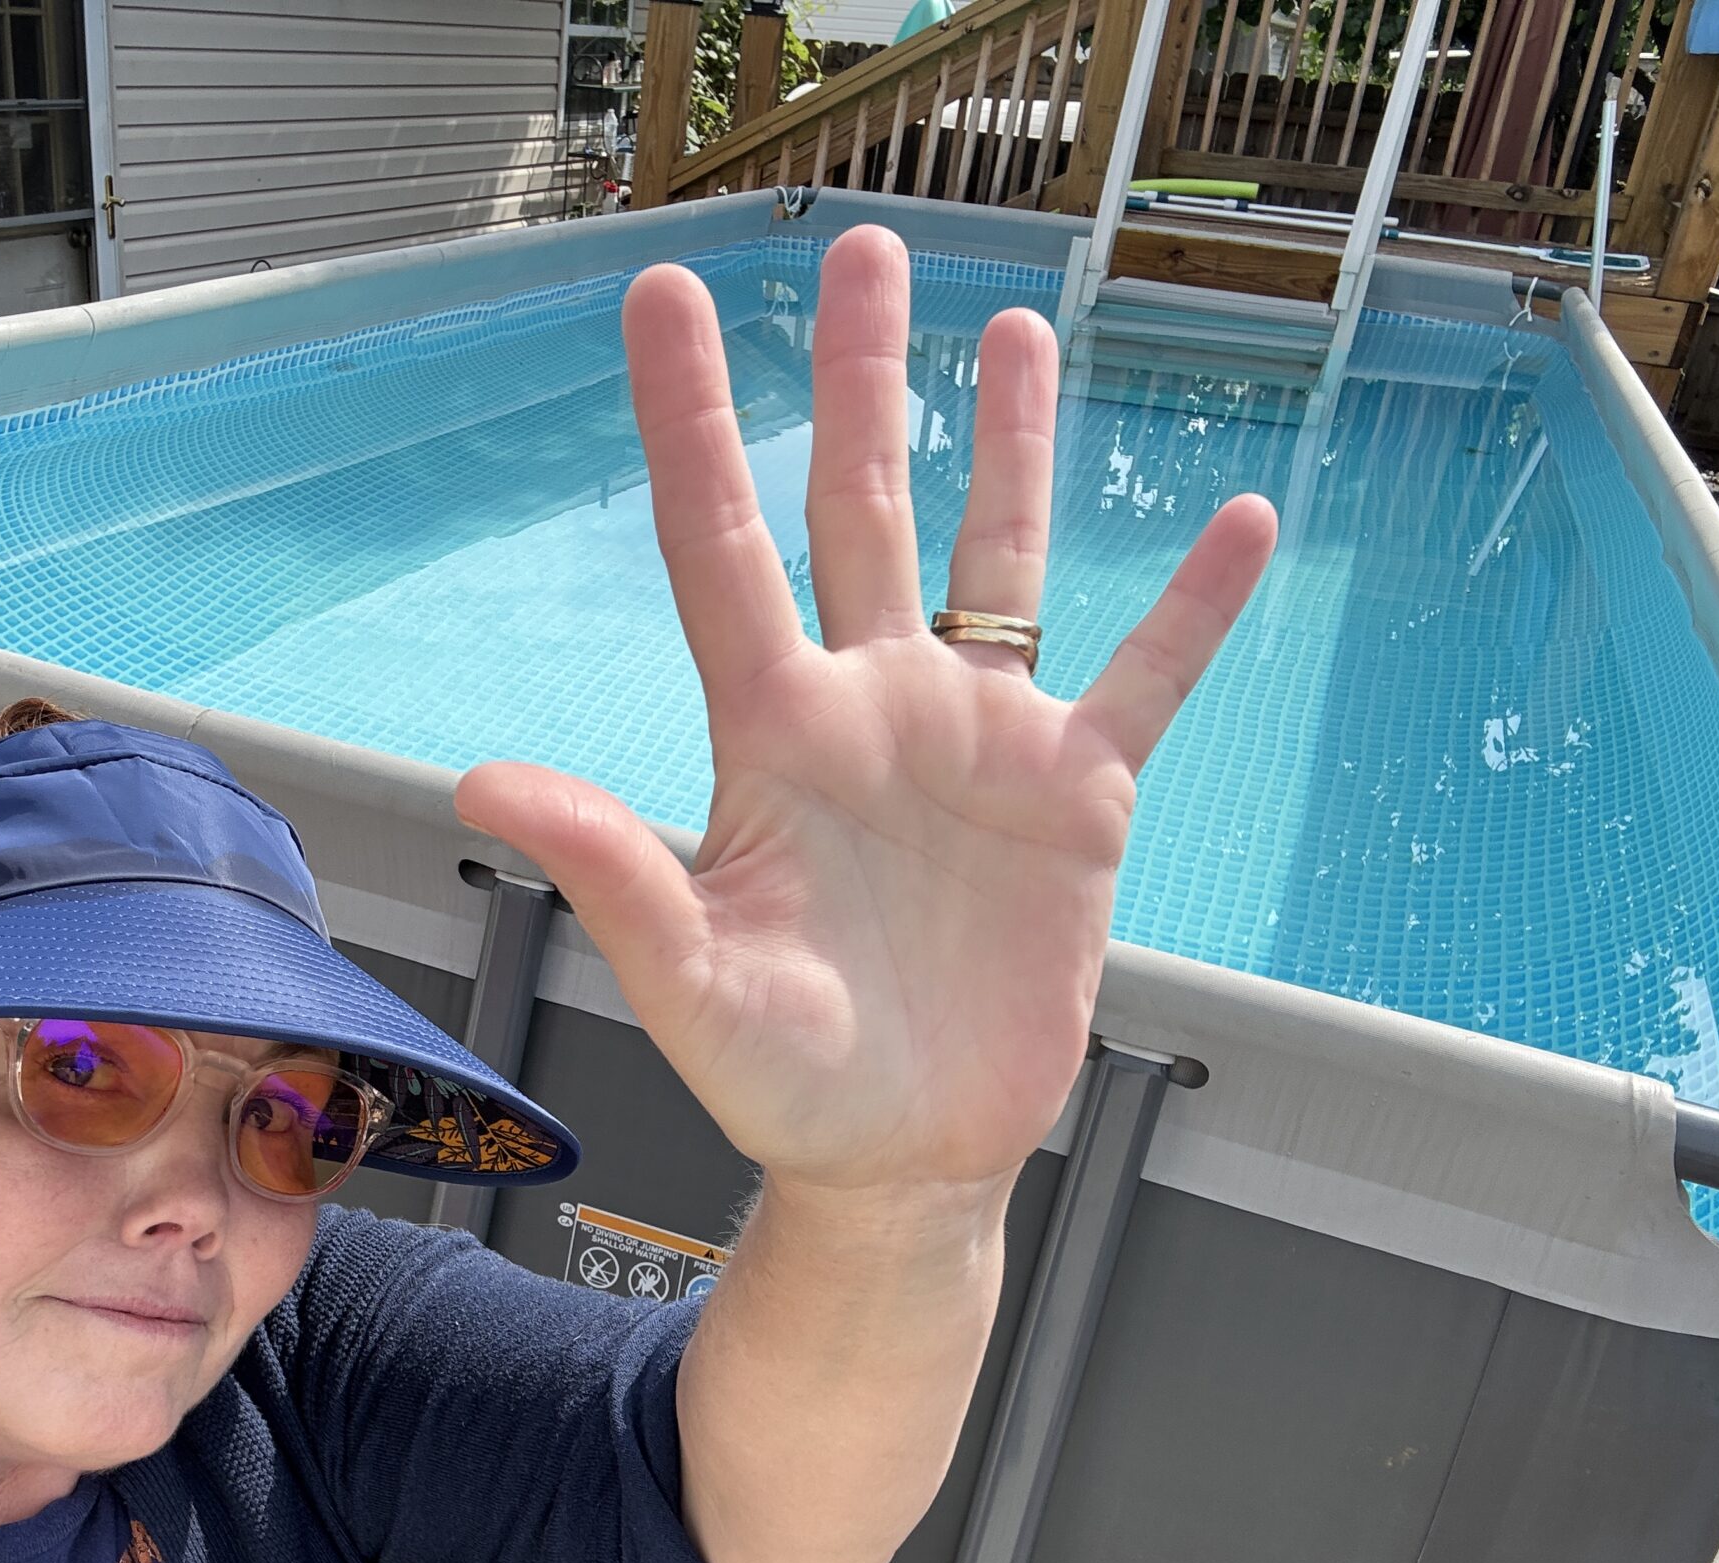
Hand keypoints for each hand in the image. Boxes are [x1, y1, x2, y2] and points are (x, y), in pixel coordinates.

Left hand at [455, 226, 1275, 1196]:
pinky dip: (1192, 611)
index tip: (665, 293)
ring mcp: (979, 744)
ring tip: (1016, 327)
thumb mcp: (691, 980)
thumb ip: (610, 873)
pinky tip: (1233, 522)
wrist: (903, 1156)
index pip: (719, 541)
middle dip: (863, 379)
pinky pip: (1146, 680)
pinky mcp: (1076, 801)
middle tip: (867, 251)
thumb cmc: (781, 1078)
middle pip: (864, 506)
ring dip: (1012, 446)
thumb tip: (485, 782)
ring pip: (999, 560)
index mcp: (772, 732)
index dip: (691, 415)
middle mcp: (872, 708)